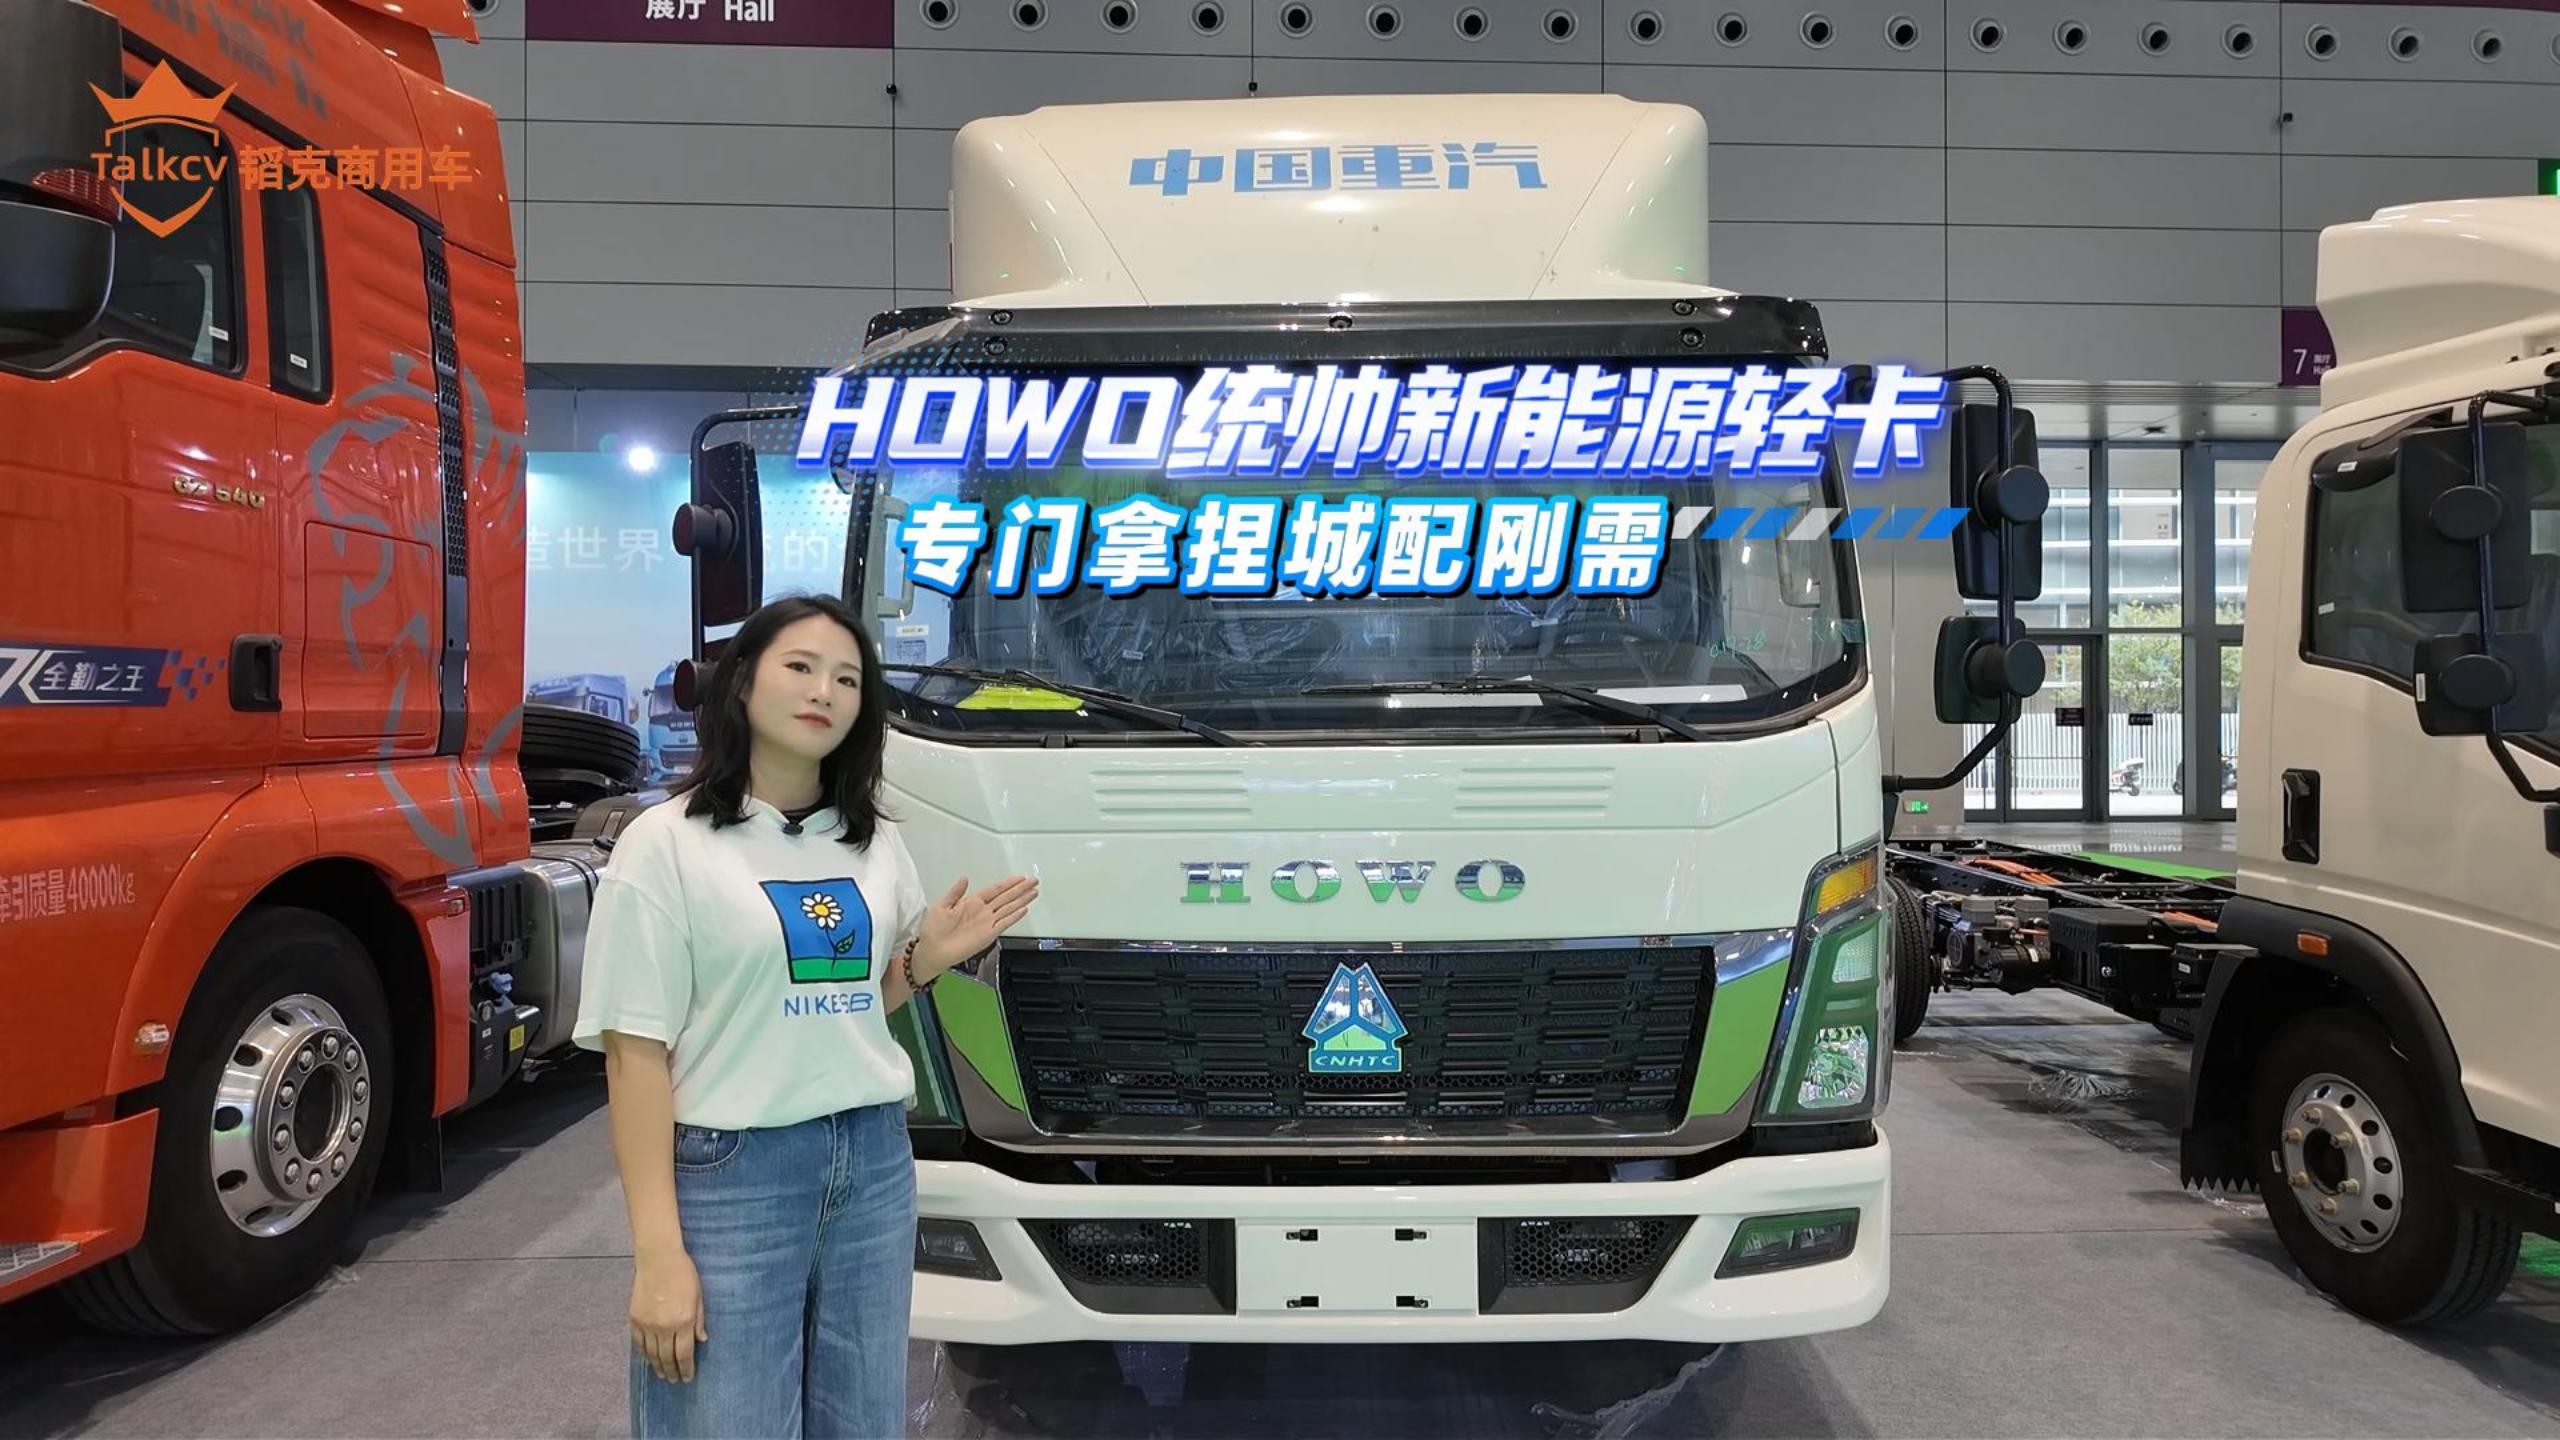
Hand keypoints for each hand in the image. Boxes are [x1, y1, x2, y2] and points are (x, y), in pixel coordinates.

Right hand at [631, 1245, 706, 1383]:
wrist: (658, 1259)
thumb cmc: (684, 1274)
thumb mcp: (699, 1296)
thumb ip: (699, 1320)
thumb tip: (702, 1340)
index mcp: (683, 1321)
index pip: (685, 1353)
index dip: (686, 1368)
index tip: (687, 1378)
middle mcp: (664, 1326)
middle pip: (667, 1357)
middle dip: (672, 1371)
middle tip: (675, 1380)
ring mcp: (647, 1324)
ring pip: (652, 1353)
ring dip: (658, 1366)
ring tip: (663, 1374)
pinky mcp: (635, 1319)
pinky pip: (639, 1343)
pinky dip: (644, 1354)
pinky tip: (649, 1359)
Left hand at [917, 874, 1037, 974]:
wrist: (932, 951)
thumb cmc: (933, 930)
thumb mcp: (941, 905)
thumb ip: (955, 892)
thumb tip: (964, 878)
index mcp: (971, 903)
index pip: (995, 889)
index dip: (1008, 883)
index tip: (1020, 877)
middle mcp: (982, 912)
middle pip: (1006, 897)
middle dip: (1021, 889)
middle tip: (1034, 881)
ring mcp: (987, 923)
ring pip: (1009, 908)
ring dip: (1022, 900)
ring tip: (1034, 892)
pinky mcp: (988, 935)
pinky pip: (1004, 923)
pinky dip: (1015, 917)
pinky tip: (1024, 910)